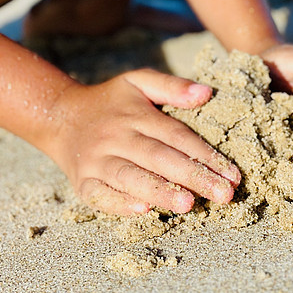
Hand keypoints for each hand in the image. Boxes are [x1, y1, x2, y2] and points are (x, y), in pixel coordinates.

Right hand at [43, 69, 240, 215]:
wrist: (59, 117)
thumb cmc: (109, 102)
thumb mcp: (137, 82)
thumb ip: (171, 86)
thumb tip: (206, 93)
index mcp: (135, 114)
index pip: (176, 136)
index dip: (206, 155)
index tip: (233, 175)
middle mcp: (116, 137)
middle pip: (159, 158)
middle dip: (193, 177)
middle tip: (223, 195)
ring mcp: (97, 161)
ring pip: (131, 177)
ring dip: (161, 192)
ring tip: (189, 205)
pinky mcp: (82, 182)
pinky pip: (101, 195)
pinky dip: (120, 203)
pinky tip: (144, 209)